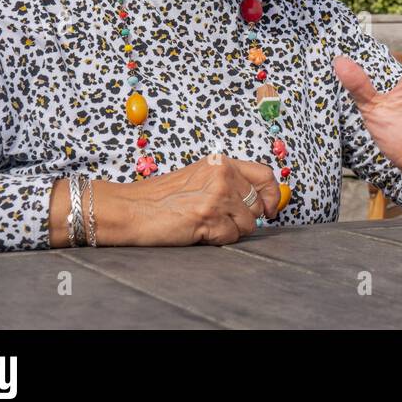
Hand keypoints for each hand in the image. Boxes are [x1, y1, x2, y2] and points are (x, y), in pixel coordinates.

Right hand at [115, 155, 280, 245]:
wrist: (130, 209)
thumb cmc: (161, 198)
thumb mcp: (199, 178)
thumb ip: (228, 182)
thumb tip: (262, 200)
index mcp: (221, 163)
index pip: (265, 175)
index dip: (271, 195)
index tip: (269, 209)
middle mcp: (223, 175)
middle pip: (257, 205)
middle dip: (244, 218)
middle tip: (220, 220)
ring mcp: (217, 196)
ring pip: (247, 224)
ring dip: (230, 230)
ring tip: (204, 224)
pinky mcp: (208, 217)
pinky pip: (231, 237)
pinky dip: (217, 239)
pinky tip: (197, 231)